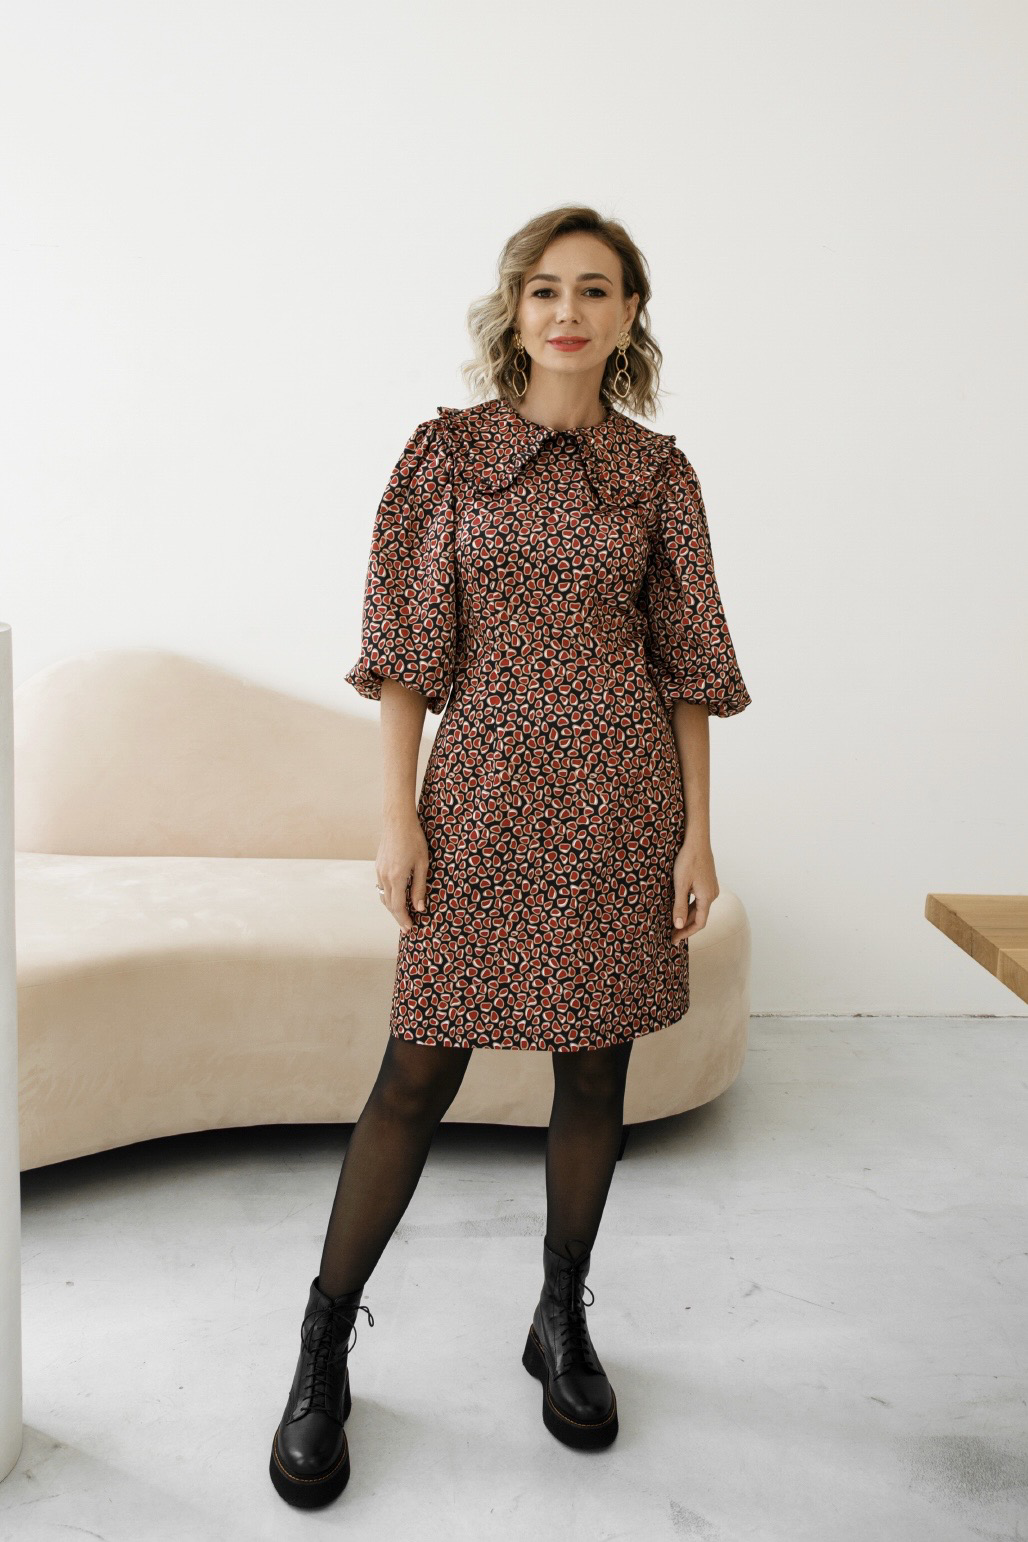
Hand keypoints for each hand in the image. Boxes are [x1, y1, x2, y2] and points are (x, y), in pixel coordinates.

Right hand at [376, 814, 429, 933]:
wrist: (397, 821)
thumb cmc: (414, 840)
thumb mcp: (422, 864)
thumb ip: (419, 887)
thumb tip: (419, 908)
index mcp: (397, 878)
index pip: (398, 907)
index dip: (404, 920)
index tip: (410, 929)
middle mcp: (384, 877)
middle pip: (389, 905)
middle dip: (398, 917)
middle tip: (407, 928)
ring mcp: (379, 871)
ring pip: (384, 896)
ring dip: (392, 908)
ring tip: (402, 915)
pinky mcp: (378, 866)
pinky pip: (382, 887)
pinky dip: (388, 896)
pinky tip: (396, 897)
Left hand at [671, 838, 719, 944]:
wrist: (696, 840)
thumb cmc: (688, 861)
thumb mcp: (680, 885)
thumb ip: (679, 906)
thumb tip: (678, 926)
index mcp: (707, 897)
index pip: (699, 923)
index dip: (686, 933)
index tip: (674, 940)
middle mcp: (712, 894)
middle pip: (699, 917)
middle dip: (685, 927)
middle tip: (670, 935)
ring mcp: (711, 887)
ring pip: (698, 908)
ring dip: (687, 916)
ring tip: (673, 924)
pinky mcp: (707, 881)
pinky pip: (699, 899)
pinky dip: (689, 906)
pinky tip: (679, 907)